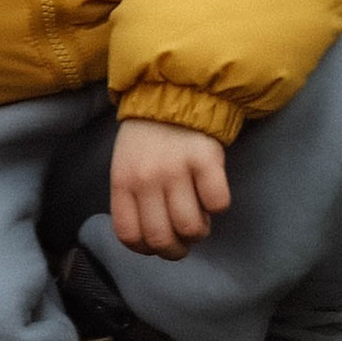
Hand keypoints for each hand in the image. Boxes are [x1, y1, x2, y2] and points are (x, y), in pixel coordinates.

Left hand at [109, 119, 230, 257]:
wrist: (172, 91)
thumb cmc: (147, 137)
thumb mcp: (126, 166)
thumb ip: (133, 200)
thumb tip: (154, 240)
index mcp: (123, 182)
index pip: (129, 236)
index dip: (147, 249)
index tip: (159, 241)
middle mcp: (146, 179)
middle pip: (162, 239)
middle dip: (177, 249)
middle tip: (184, 236)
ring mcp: (176, 169)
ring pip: (191, 228)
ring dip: (199, 230)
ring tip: (199, 213)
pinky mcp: (206, 159)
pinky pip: (218, 204)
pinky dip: (218, 205)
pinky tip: (211, 190)